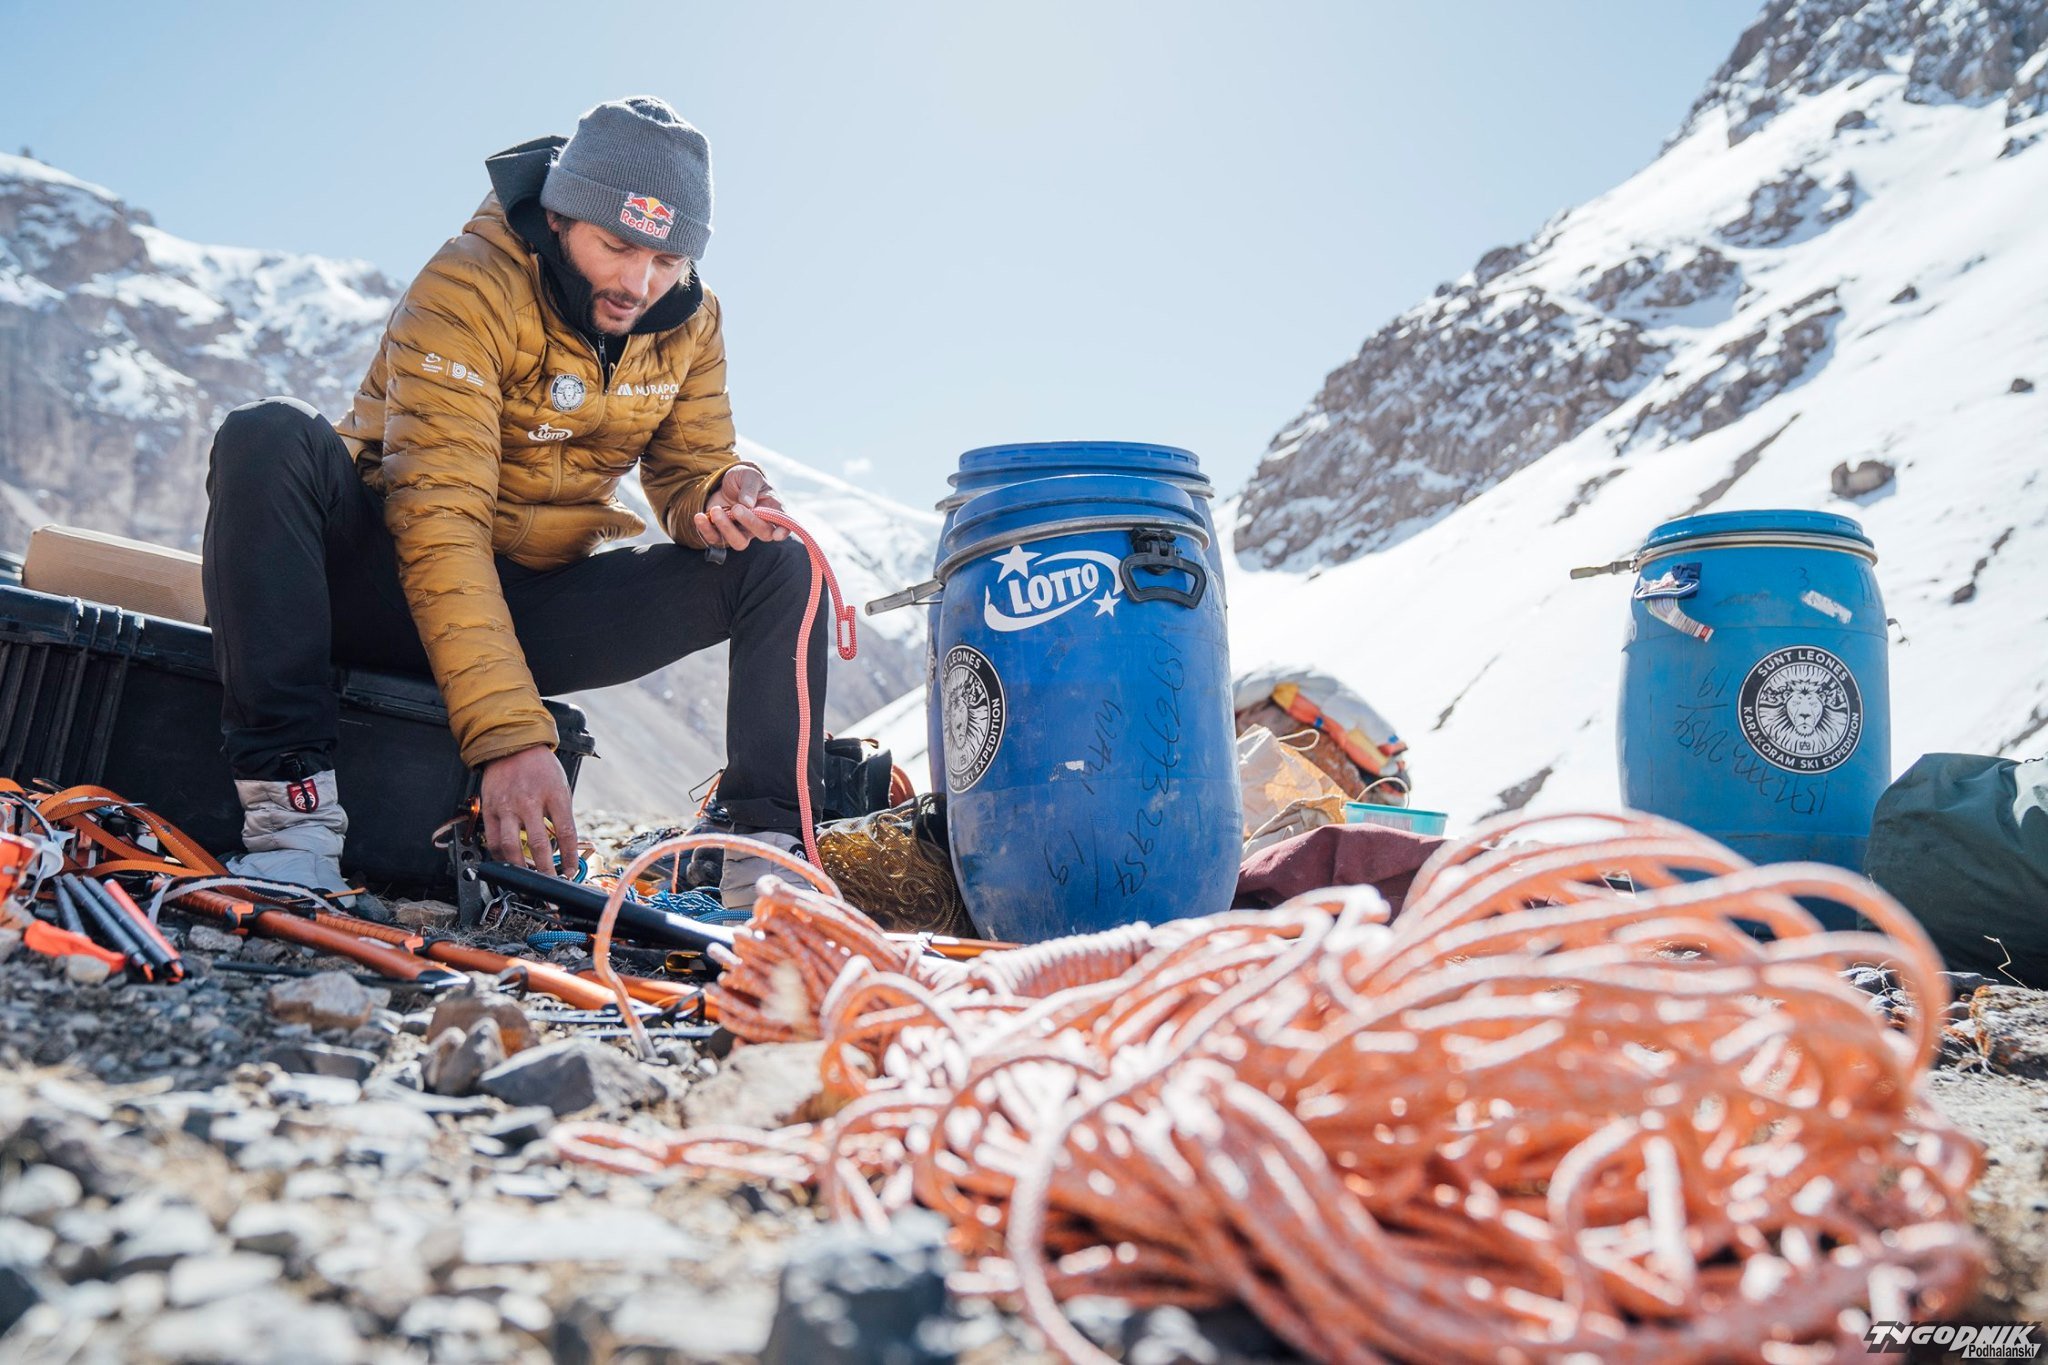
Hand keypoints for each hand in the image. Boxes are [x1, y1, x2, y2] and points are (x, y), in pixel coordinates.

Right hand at [480, 745, 577, 874]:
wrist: (512, 744)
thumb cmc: (540, 767)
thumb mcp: (560, 787)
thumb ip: (560, 815)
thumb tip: (564, 848)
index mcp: (554, 795)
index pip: (566, 834)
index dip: (568, 858)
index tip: (569, 872)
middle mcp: (529, 801)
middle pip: (538, 845)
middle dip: (545, 870)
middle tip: (550, 882)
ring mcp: (507, 806)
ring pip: (511, 847)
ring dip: (520, 868)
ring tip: (528, 878)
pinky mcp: (489, 809)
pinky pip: (493, 840)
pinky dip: (501, 857)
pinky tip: (508, 863)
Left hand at [692, 466, 787, 550]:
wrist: (724, 482)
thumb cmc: (743, 478)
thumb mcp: (748, 475)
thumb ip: (750, 487)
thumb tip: (747, 502)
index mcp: (772, 509)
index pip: (783, 524)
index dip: (783, 531)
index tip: (777, 535)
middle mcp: (760, 524)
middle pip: (762, 534)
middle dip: (749, 522)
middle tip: (736, 507)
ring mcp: (742, 532)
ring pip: (739, 542)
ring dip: (726, 528)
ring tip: (715, 510)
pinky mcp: (723, 534)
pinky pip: (715, 539)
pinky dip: (706, 529)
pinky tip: (699, 516)